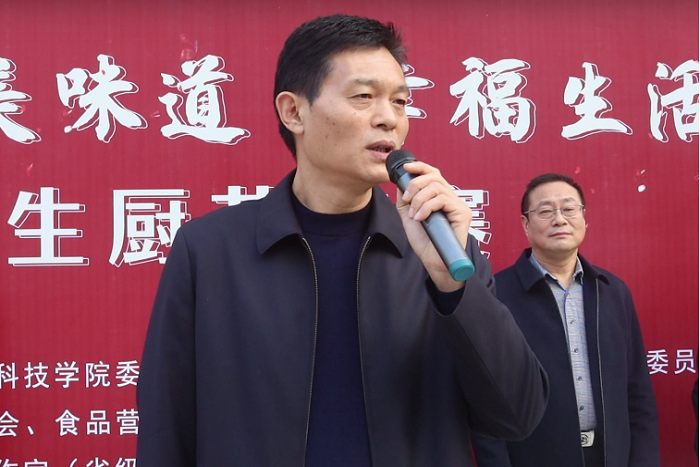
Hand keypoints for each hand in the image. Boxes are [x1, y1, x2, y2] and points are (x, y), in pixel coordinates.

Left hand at [395, 161, 472, 291]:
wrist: (433, 261)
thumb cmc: (425, 241)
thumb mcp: (409, 216)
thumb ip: (405, 200)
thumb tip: (401, 182)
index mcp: (439, 197)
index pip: (433, 174)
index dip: (420, 167)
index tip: (406, 168)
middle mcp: (450, 198)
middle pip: (434, 176)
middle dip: (415, 184)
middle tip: (406, 199)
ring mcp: (458, 204)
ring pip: (437, 187)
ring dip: (419, 199)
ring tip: (414, 215)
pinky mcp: (463, 213)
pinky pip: (443, 199)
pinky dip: (427, 207)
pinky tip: (421, 218)